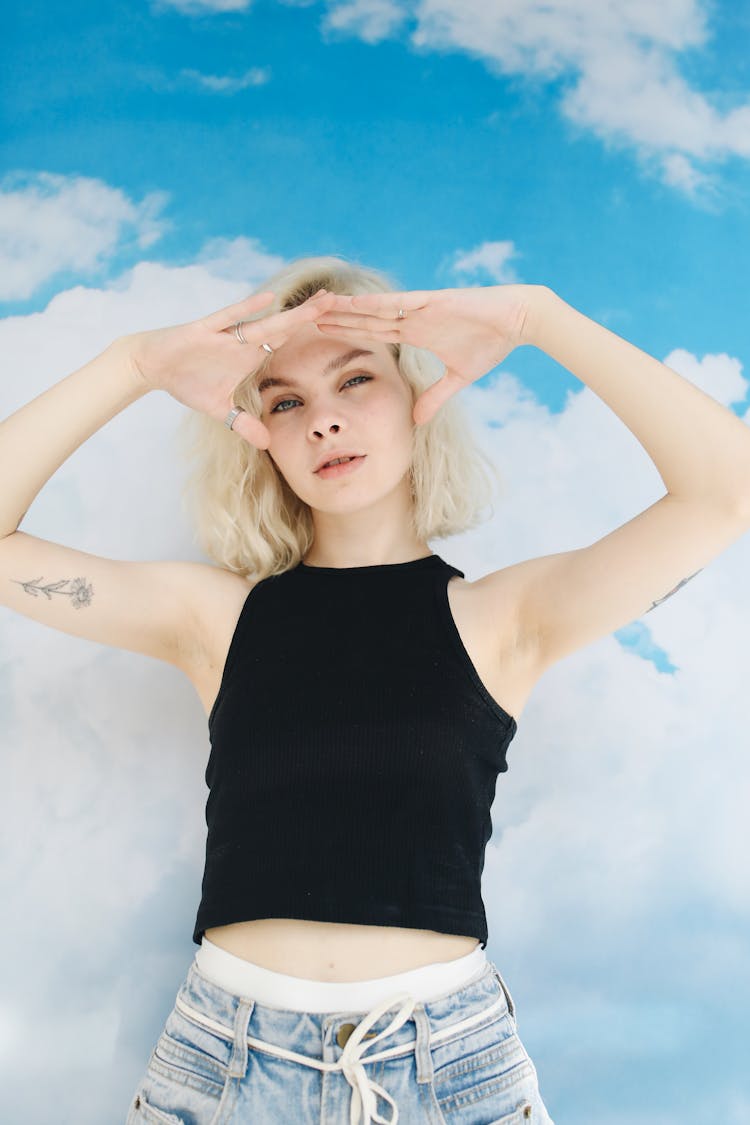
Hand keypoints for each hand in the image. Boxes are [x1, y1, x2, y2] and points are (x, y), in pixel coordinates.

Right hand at [121, 289, 339, 448]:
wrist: (152, 362)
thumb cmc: (186, 380)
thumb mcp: (218, 409)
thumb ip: (243, 424)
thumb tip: (266, 446)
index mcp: (249, 356)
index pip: (286, 344)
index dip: (310, 337)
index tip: (337, 329)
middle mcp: (243, 342)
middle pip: (284, 328)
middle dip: (311, 317)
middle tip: (342, 302)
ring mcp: (226, 334)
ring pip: (266, 322)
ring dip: (292, 314)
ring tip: (319, 303)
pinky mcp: (204, 329)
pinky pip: (229, 317)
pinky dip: (247, 309)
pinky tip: (269, 298)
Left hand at [314, 284, 535, 424]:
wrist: (517, 319)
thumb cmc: (491, 342)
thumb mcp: (458, 378)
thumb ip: (436, 397)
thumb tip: (418, 422)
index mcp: (414, 332)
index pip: (372, 333)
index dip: (346, 333)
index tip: (320, 335)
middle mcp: (411, 318)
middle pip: (365, 319)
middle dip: (336, 319)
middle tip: (304, 317)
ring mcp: (419, 308)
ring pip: (374, 309)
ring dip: (346, 308)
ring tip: (317, 306)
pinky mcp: (432, 302)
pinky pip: (397, 303)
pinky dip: (374, 304)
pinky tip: (351, 303)